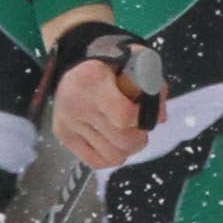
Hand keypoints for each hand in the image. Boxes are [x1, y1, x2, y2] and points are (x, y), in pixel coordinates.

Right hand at [41, 13, 163, 170]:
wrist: (74, 64)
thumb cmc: (110, 63)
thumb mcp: (135, 61)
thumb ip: (152, 85)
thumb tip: (159, 118)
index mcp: (92, 80)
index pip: (124, 116)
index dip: (142, 119)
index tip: (144, 112)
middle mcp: (76, 104)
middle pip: (122, 140)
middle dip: (139, 137)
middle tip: (140, 127)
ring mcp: (68, 123)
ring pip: (113, 156)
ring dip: (127, 149)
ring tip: (128, 134)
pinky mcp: (63, 136)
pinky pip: (96, 162)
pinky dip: (111, 157)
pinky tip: (113, 142)